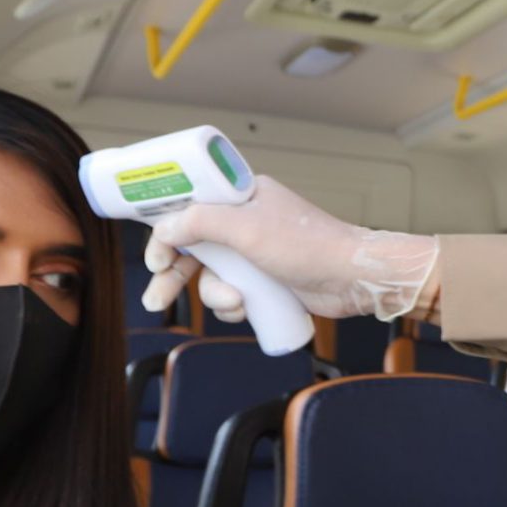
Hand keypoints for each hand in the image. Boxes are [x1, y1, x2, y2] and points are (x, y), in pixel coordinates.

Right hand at [137, 178, 438, 322]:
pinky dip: (234, 306)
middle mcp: (245, 221)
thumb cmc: (309, 245)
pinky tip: (247, 310)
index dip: (166, 231)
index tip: (154, 258)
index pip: (189, 206)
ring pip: (211, 277)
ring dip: (216, 295)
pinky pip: (231, 294)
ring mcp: (254, 252)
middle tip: (156, 300)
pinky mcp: (264, 279)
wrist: (352, 279)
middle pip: (193, 247)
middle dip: (174, 276)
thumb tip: (164, 229)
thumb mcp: (247, 228)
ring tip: (236, 303)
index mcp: (241, 196)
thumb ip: (200, 223)